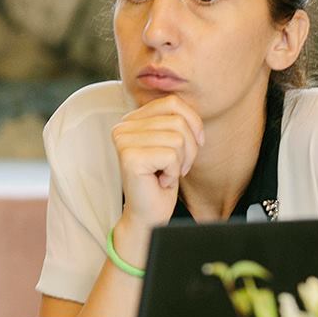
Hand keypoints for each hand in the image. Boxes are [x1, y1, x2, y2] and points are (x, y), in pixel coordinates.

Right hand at [110, 95, 204, 256]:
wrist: (148, 214)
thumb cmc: (161, 180)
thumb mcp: (172, 142)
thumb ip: (176, 120)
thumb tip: (190, 108)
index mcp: (132, 119)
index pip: (173, 102)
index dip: (193, 122)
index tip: (194, 143)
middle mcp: (123, 127)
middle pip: (178, 120)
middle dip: (189, 147)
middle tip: (176, 167)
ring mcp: (123, 141)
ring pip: (177, 138)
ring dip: (181, 161)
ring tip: (167, 173)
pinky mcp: (130, 157)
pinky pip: (171, 156)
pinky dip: (173, 172)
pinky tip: (160, 181)